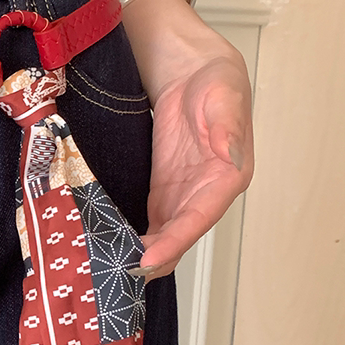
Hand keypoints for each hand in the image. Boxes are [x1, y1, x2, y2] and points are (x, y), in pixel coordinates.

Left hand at [120, 0, 254, 280]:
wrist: (192, 68)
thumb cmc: (216, 79)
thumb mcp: (223, 96)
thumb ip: (227, 128)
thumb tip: (232, 157)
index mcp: (229, 175)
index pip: (199, 218)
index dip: (175, 242)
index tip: (149, 260)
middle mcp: (207, 193)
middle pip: (180, 236)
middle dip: (153, 258)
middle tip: (121, 276)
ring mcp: (184, 194)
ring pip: (165, 235)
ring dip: (142, 254)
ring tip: (112, 271)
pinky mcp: (164, 189)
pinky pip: (151, 221)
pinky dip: (134, 237)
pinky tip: (112, 249)